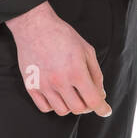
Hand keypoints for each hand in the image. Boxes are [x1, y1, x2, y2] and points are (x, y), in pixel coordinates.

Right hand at [7, 2, 110, 116]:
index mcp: (76, 71)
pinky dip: (54, 105)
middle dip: (87, 105)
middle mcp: (60, 81)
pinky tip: (57, 95)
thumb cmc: (62, 35)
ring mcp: (44, 85)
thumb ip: (96, 74)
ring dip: (71, 105)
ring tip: (72, 94)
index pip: (93, 101)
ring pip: (62, 111)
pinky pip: (45, 107)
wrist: (35, 26)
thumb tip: (100, 93)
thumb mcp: (86, 50)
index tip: (105, 110)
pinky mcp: (31, 86)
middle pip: (78, 109)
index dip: (102, 108)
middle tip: (88, 97)